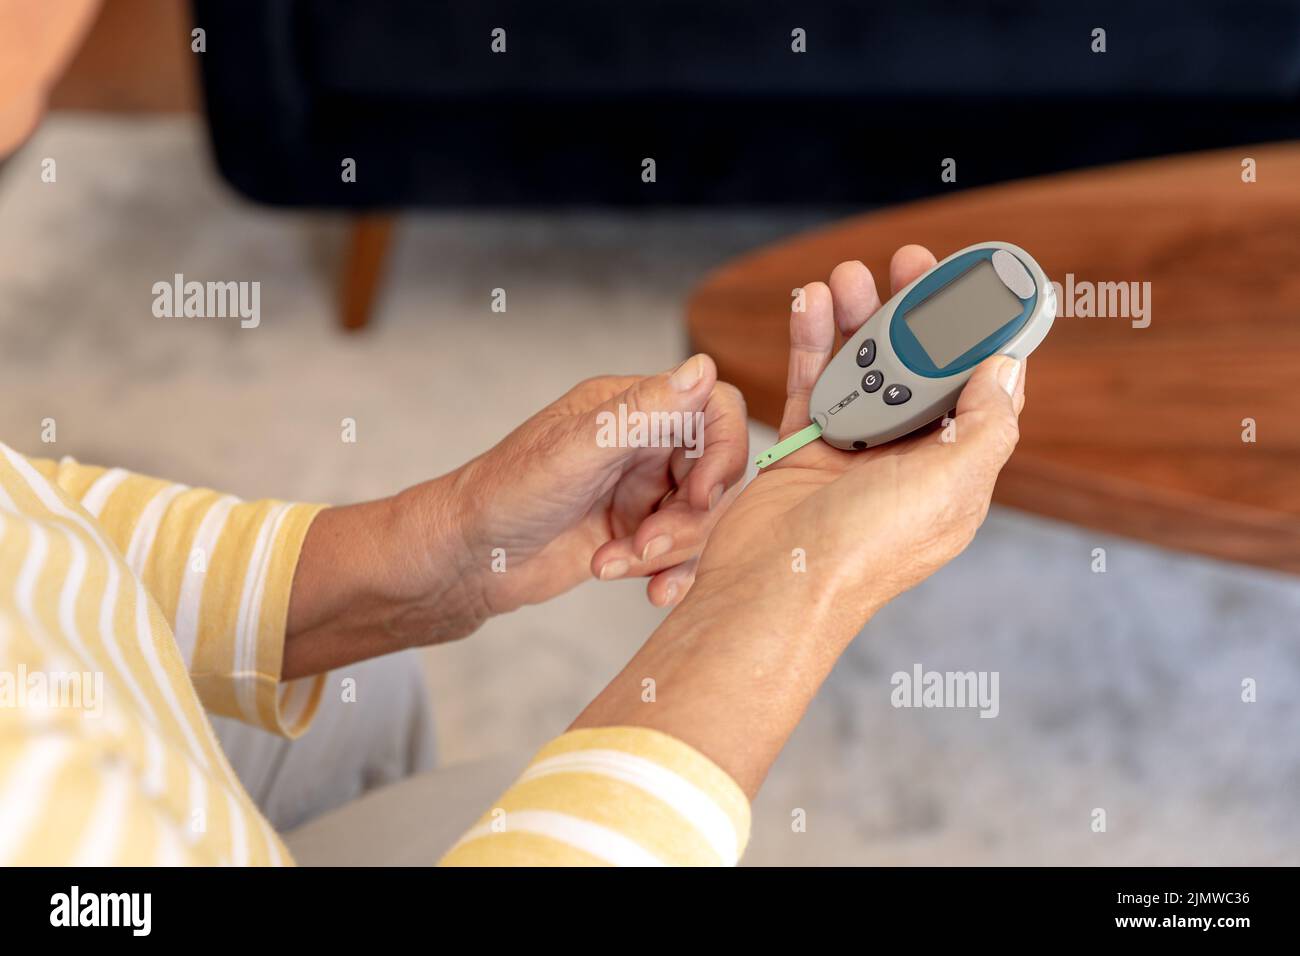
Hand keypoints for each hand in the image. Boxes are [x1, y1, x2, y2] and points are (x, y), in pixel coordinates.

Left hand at [442, 356, 747, 615]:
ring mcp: (643, 492)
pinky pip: (682, 554)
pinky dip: (671, 574)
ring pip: (701, 521)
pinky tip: (652, 594)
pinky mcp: (637, 535)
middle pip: (715, 476)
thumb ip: (641, 412)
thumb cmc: (506, 492)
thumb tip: (701, 367)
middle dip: (688, 520)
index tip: (702, 496)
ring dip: (668, 552)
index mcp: (633, 408)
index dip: (725, 452)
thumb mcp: (577, 450)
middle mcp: (644, 445)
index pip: (716, 410)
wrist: (466, 561)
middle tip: (643, 546)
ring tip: (612, 564)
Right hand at [571, 246, 1027, 796]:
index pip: (978, 392)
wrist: (774, 590)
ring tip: (845, 275)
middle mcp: (906, 461)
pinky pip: (811, 384)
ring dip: (856, 319)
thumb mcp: (950, 486)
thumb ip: (986, 424)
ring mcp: (852, 455)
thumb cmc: (864, 550)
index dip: (981, 336)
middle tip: (906, 262)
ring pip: (861, 370)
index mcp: (954, 473)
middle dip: (913, 313)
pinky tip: (809, 303)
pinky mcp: (803, 449)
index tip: (978, 286)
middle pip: (917, 369)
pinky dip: (810, 343)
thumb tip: (1007, 366)